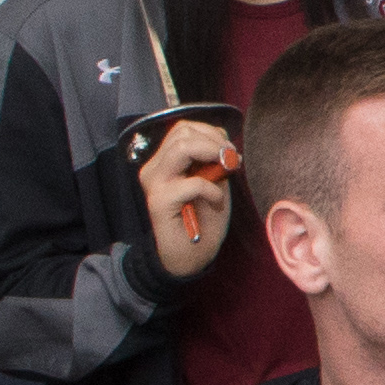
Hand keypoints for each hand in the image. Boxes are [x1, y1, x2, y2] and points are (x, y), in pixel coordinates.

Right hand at [136, 118, 242, 282]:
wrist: (188, 257)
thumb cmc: (203, 220)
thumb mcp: (213, 183)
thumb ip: (214, 161)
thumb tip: (224, 142)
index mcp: (164, 161)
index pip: (183, 128)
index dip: (211, 132)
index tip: (230, 150)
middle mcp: (154, 168)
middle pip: (182, 132)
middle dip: (214, 141)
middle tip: (231, 160)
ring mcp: (154, 183)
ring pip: (181, 148)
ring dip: (211, 156)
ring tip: (224, 173)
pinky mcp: (159, 201)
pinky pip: (192, 183)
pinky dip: (212, 189)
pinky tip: (217, 202)